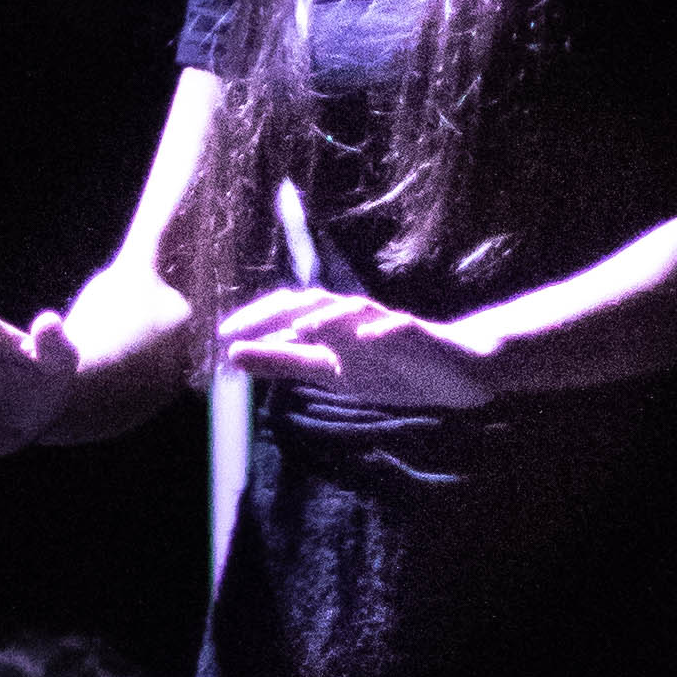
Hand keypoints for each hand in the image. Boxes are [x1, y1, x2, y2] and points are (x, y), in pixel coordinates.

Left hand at [217, 285, 494, 414]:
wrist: (455, 373)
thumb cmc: (391, 368)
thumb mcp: (331, 372)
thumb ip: (285, 362)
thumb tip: (233, 355)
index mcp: (332, 328)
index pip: (287, 312)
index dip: (255, 320)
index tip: (221, 335)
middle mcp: (355, 318)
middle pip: (313, 303)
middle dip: (276, 314)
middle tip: (243, 329)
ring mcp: (388, 325)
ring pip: (355, 312)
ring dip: (326, 319)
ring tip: (299, 329)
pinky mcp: (421, 337)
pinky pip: (402, 329)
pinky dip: (383, 332)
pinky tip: (367, 340)